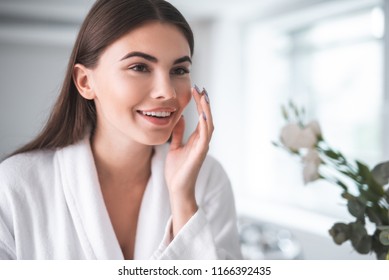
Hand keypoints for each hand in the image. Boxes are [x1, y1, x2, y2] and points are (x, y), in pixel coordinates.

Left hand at [164, 86, 212, 235]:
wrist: (177, 188)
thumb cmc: (177, 170)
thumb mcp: (175, 147)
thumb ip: (178, 134)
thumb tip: (178, 119)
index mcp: (196, 139)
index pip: (200, 117)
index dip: (199, 103)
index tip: (195, 90)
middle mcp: (202, 141)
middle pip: (206, 117)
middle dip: (204, 102)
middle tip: (201, 87)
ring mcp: (202, 147)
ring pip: (208, 124)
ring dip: (206, 110)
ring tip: (203, 96)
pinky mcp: (200, 153)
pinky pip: (205, 137)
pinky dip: (205, 125)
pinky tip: (203, 114)